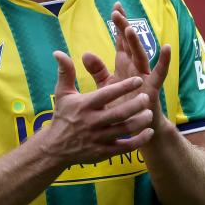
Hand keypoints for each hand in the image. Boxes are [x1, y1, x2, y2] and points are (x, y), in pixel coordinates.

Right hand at [34, 50, 154, 166]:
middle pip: (119, 113)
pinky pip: (125, 147)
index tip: (138, 80)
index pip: (107, 94)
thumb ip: (65, 72)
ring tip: (149, 113)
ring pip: (124, 130)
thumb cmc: (62, 116)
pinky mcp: (104, 152)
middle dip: (135, 105)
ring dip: (139, 122)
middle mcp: (92, 122)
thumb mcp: (62, 94)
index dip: (124, 87)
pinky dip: (139, 140)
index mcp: (85, 105)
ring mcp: (98, 138)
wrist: (54, 149)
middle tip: (147, 97)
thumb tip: (59, 52)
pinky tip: (148, 132)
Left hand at [82, 2, 172, 134]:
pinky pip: (160, 73)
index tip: (114, 8)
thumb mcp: (106, 86)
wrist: (133, 129)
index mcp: (123, 65)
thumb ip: (97, 70)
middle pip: (130, 44)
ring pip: (141, 55)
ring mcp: (144, 76)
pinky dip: (164, 61)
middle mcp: (135, 67)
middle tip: (117, 12)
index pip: (120, 41)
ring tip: (130, 28)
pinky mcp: (153, 88)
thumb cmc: (120, 106)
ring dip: (136, 42)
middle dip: (124, 27)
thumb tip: (85, 54)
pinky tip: (167, 48)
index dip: (118, 25)